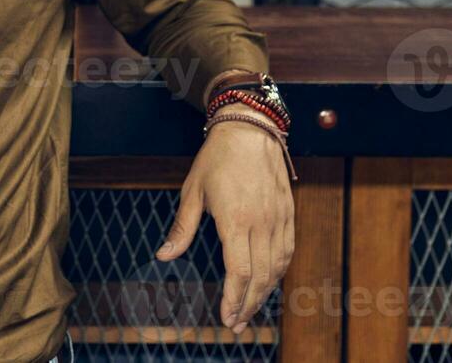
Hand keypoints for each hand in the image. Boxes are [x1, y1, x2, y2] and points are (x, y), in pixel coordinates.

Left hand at [155, 103, 294, 333]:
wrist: (250, 128)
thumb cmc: (217, 158)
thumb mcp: (192, 191)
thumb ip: (182, 228)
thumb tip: (163, 256)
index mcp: (235, 219)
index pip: (239, 271)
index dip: (234, 299)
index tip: (226, 317)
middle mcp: (261, 222)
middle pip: (260, 277)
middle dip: (248, 305)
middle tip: (237, 323)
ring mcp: (278, 218)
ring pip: (277, 267)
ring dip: (265, 293)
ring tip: (250, 309)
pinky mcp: (288, 213)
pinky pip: (287, 251)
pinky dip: (279, 272)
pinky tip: (268, 282)